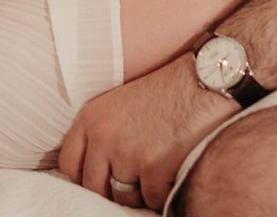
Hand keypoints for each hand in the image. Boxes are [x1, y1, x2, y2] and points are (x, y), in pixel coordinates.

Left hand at [59, 53, 237, 210]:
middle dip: (112, 188)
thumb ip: (103, 132)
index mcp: (91, 117)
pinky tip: (173, 170)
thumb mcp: (121, 102)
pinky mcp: (152, 167)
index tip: (102, 177)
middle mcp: (103, 136)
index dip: (85, 176)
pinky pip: (151, 199)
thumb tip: (96, 170)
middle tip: (133, 179)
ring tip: (157, 169)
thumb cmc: (169, 90)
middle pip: (93, 187)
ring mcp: (126, 153)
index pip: (69, 164)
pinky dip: (163, 191)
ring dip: (139, 191)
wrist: (207, 78)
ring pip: (123, 197)